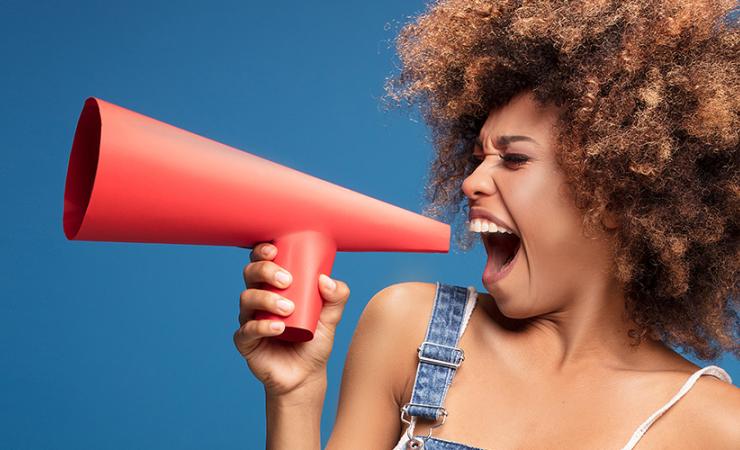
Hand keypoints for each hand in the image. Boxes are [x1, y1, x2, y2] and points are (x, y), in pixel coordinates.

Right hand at [233, 242, 350, 397]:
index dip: (262, 251)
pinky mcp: (246, 342)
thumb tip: (325, 279)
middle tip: (287, 281)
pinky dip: (262, 327)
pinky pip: (246, 330)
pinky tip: (277, 328)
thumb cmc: (315, 340)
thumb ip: (337, 297)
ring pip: (247, 299)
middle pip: (250, 274)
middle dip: (265, 271)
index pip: (261, 261)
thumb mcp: (331, 317)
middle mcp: (258, 299)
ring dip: (267, 299)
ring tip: (288, 309)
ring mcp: (249, 319)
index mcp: (273, 286)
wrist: (306, 375)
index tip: (274, 250)